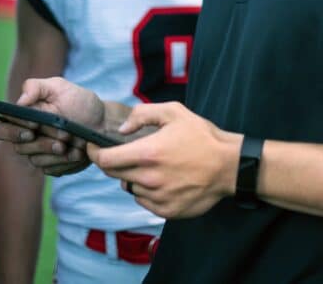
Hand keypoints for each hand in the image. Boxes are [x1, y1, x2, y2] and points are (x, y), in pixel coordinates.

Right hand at [0, 77, 104, 175]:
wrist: (102, 122)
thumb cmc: (78, 101)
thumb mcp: (59, 87)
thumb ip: (35, 87)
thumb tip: (19, 102)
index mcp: (23, 118)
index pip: (1, 129)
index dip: (13, 130)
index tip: (34, 125)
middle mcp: (27, 138)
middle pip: (19, 148)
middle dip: (41, 143)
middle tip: (61, 138)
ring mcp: (39, 154)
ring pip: (36, 160)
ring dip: (55, 153)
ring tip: (73, 143)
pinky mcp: (52, 166)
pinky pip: (51, 169)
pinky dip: (66, 161)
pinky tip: (78, 152)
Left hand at [88, 102, 239, 218]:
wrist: (229, 166)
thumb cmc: (202, 136)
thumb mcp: (173, 112)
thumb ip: (142, 115)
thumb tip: (122, 128)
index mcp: (147, 154)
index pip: (104, 160)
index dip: (94, 152)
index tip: (93, 146)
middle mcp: (148, 179)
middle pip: (113, 174)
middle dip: (113, 162)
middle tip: (124, 152)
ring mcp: (157, 198)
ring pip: (130, 187)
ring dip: (133, 176)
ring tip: (152, 165)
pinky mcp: (167, 211)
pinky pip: (144, 201)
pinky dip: (146, 191)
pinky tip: (163, 179)